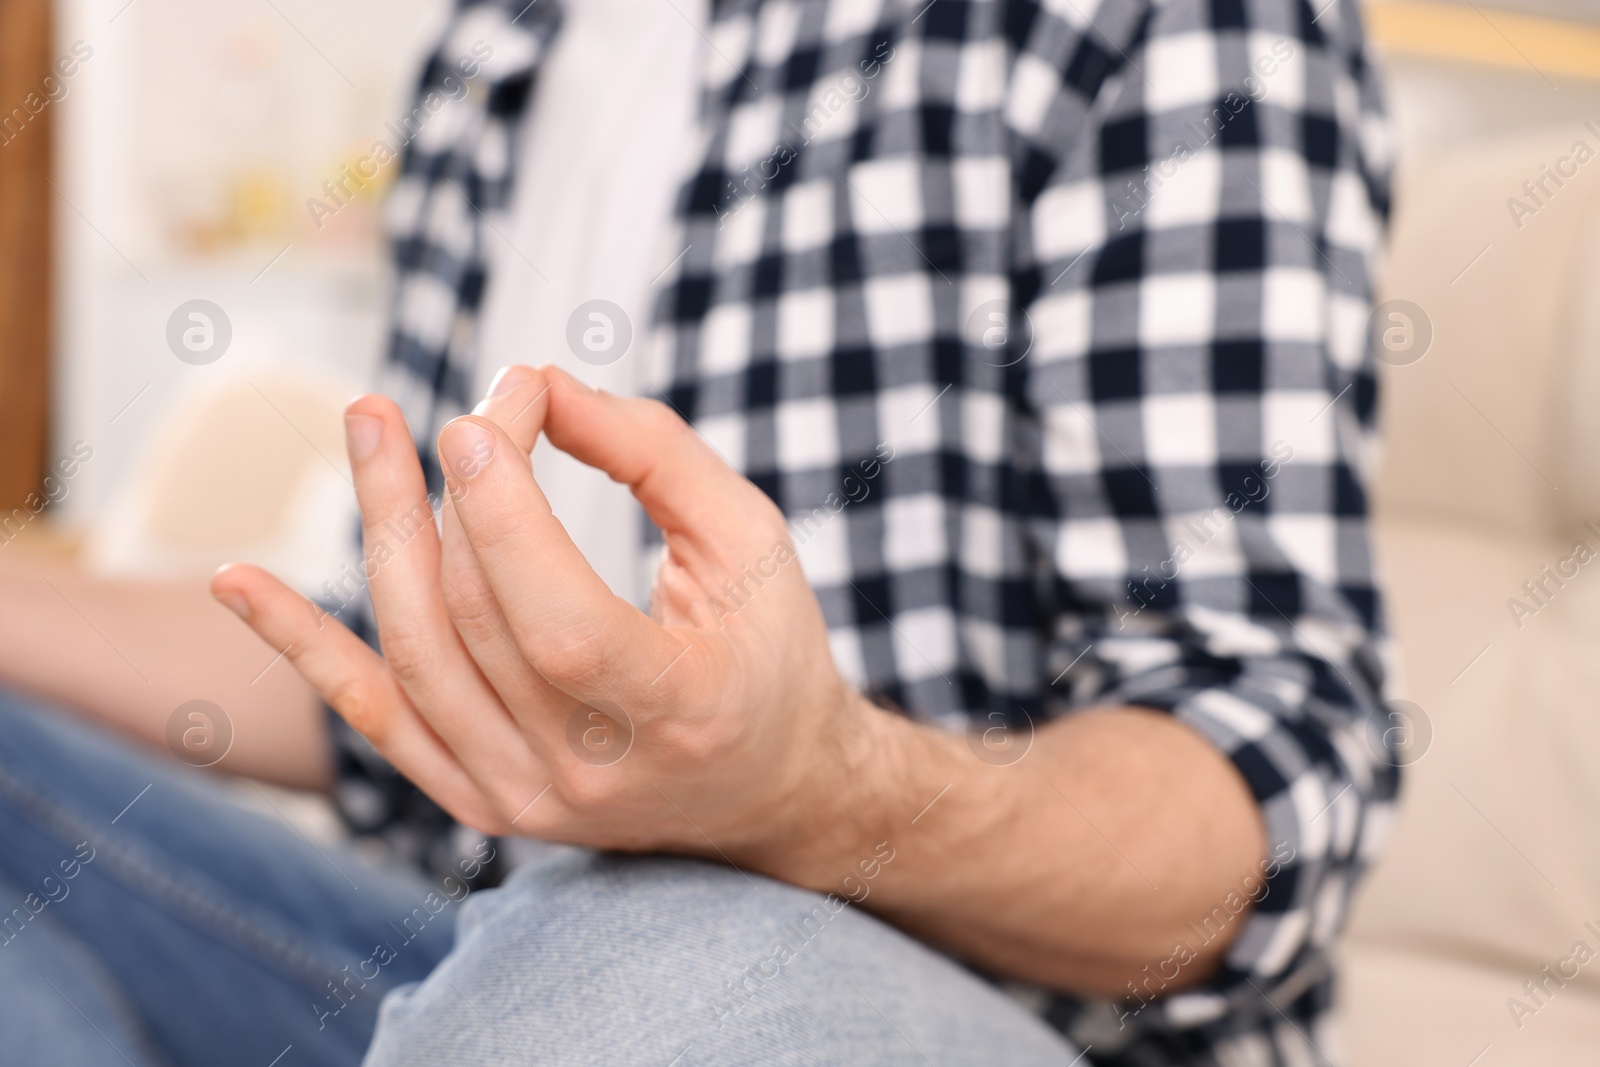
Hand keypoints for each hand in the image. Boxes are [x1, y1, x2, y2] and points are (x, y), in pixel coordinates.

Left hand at [212, 366, 896, 865]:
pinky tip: (239, 582)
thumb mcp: (751, 541)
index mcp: (682, 714)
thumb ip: (656, 456)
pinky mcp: (481, 801)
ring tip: (367, 427)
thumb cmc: (770, 652)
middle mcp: (592, 777)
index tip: (488, 416)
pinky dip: (304, 649)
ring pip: (416, 658)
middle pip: (478, 623)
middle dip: (456, 494)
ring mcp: (527, 800)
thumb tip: (539, 388)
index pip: (562, 625)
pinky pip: (377, 719)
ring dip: (381, 531)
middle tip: (453, 408)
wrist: (767, 791)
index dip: (509, 519)